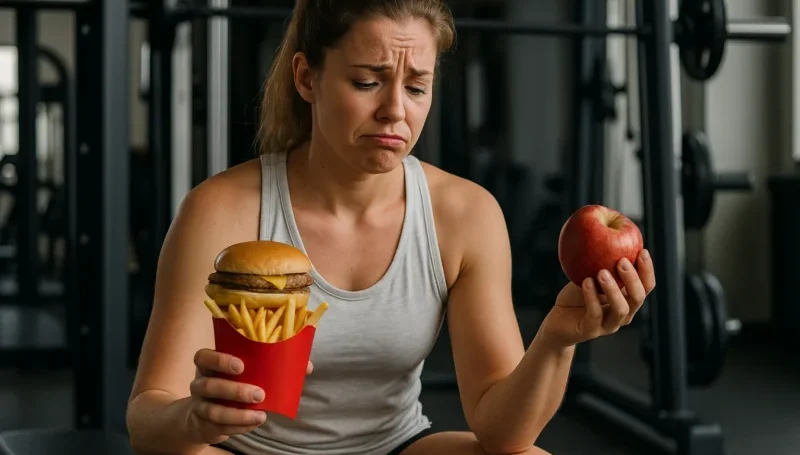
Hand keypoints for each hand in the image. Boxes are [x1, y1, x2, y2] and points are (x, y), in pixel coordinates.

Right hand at [186, 348, 313, 444]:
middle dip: (235, 390)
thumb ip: (272, 365)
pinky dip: (240, 426)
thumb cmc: (234, 384)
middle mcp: (200, 383)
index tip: (241, 366)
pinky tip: (255, 423)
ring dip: (238, 414)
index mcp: (209, 365)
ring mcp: (200, 405)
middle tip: (260, 394)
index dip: (219, 360)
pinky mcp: (205, 424)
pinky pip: (220, 427)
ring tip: (261, 415)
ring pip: (213, 410)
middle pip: (209, 385)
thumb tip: (306, 366)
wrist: (206, 415)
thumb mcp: (247, 372)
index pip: (203, 357)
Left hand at [540, 249, 655, 347]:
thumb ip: (601, 261)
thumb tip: (606, 229)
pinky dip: (591, 297)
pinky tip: (585, 281)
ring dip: (613, 289)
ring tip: (601, 272)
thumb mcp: (589, 274)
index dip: (647, 270)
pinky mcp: (591, 330)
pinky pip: (595, 314)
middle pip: (638, 298)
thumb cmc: (576, 295)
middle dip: (632, 278)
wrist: (557, 320)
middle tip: (621, 261)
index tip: (642, 250)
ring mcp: (608, 325)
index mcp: (628, 300)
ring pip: (620, 309)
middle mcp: (623, 314)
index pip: (646, 286)